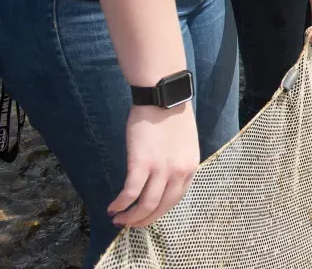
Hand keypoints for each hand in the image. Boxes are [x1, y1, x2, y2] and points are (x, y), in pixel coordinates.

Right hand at [108, 103, 199, 227]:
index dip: (159, 211)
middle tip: (129, 224)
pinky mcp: (141, 163)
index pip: (175, 199)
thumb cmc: (171, 116)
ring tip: (118, 219)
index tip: (146, 216)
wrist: (163, 96)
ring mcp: (161, 169)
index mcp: (190, 167)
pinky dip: (120, 204)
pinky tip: (112, 207)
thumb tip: (163, 180)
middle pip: (161, 207)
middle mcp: (179, 172)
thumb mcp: (185, 144)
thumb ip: (177, 163)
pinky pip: (130, 192)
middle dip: (143, 220)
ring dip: (130, 217)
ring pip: (145, 205)